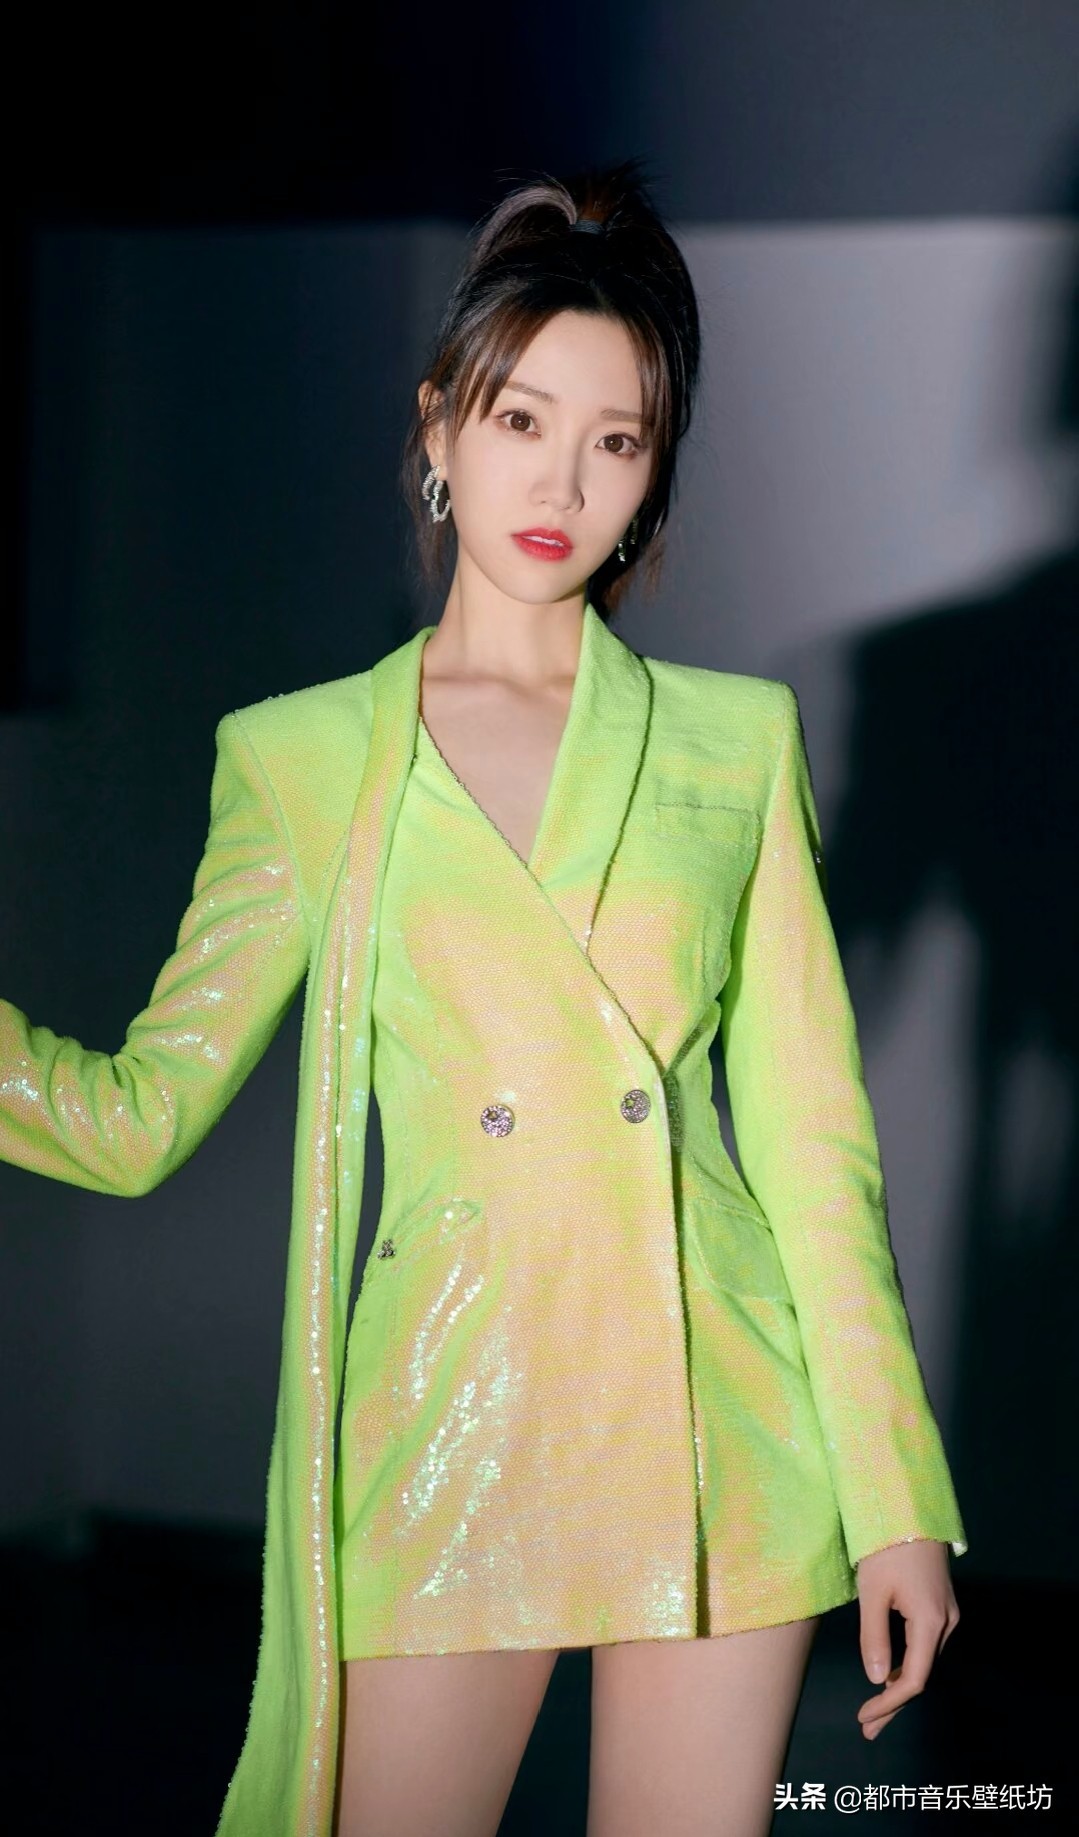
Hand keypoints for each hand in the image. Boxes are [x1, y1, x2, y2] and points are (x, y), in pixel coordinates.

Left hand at [855, 1539, 959, 1739]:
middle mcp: (947, 1623)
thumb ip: (874, 1636)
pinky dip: (906, 1664)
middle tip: (868, 1729)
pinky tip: (888, 1674)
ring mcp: (947, 1614)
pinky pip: (924, 1645)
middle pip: (922, 1675)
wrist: (911, 1507)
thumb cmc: (886, 1546)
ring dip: (899, 1685)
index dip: (890, 1703)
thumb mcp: (872, 1592)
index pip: (914, 1679)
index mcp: (932, 1623)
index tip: (864, 1717)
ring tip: (873, 1709)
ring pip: (924, 1661)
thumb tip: (876, 1679)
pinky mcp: (940, 1605)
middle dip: (893, 1703)